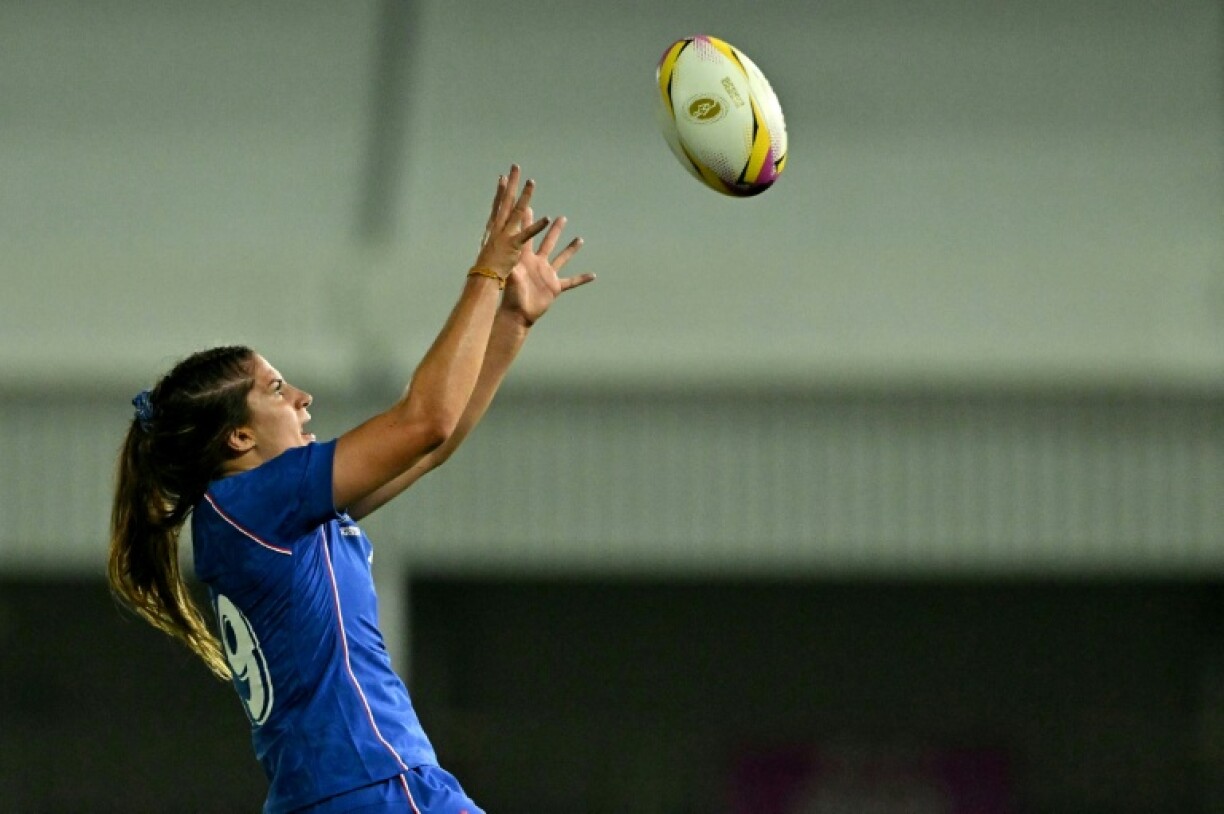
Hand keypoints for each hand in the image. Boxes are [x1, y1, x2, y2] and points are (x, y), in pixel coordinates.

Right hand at [472, 165, 552, 279]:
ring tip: (531, 182)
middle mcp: (499, 227)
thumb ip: (494, 239)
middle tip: (515, 167)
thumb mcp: (490, 249)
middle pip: (506, 201)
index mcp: (494, 228)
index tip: (503, 176)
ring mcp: (506, 235)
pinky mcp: (513, 245)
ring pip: (517, 211)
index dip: (501, 190)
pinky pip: (527, 234)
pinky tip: (547, 218)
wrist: (483, 280)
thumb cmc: (486, 267)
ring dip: (525, 196)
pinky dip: (537, 226)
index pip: (498, 205)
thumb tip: (493, 235)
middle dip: (511, 183)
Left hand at [502, 206, 593, 325]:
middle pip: (549, 242)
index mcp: (526, 259)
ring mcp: (548, 274)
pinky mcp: (555, 287)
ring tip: (580, 239)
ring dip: (571, 249)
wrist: (517, 314)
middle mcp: (538, 263)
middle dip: (555, 230)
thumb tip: (510, 255)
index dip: (529, 223)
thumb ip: (513, 265)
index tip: (529, 207)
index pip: (528, 236)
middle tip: (561, 217)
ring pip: (562, 258)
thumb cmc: (510, 296)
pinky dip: (582, 278)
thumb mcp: (511, 278)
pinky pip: (571, 281)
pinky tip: (593, 275)